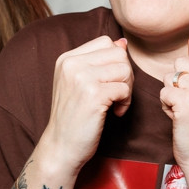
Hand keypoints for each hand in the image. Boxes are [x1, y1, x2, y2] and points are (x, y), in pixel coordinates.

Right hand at [40, 36, 132, 172]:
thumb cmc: (73, 117)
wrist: (61, 147)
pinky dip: (125, 103)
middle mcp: (72, 64)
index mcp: (67, 59)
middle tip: (117, 93)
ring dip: (127, 88)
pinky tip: (114, 113)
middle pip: (118, 53)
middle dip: (125, 74)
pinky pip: (124, 89)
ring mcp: (81, 78)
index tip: (110, 81)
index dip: (116, 61)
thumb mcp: (79, 83)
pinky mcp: (93, 95)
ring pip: (124, 69)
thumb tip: (123, 43)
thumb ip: (98, 62)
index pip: (105, 42)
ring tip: (116, 103)